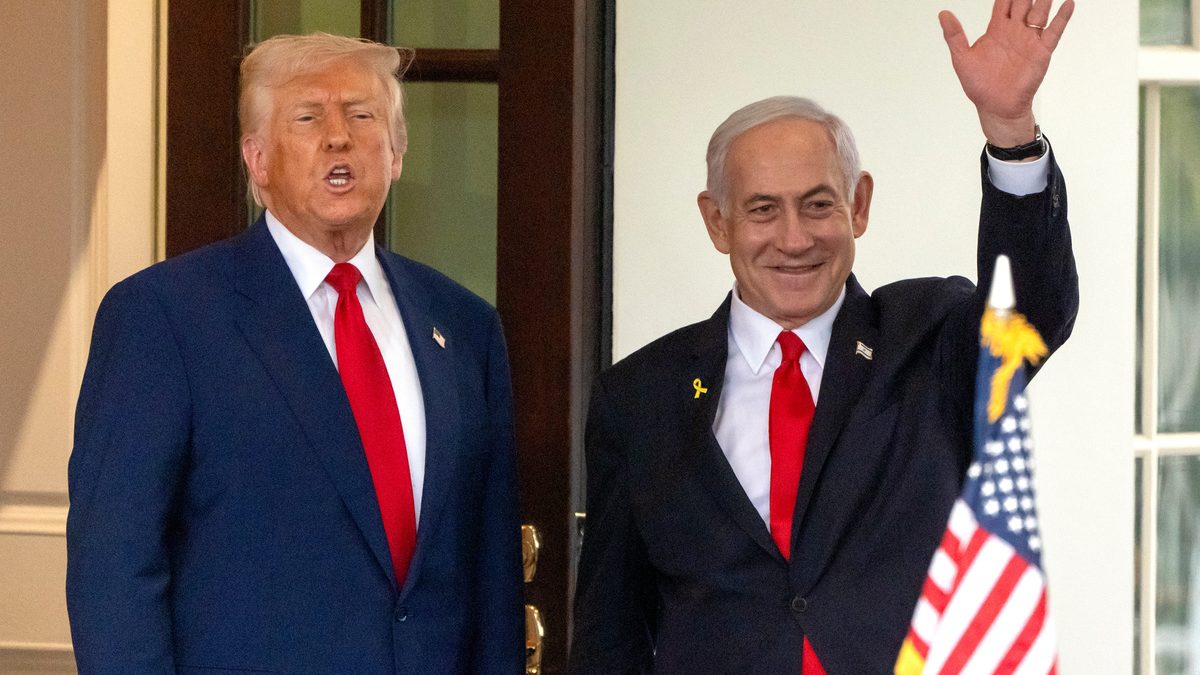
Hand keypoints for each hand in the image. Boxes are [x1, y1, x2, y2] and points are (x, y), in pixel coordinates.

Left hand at [939, 0, 1074, 146]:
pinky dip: (1062, 17)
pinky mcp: (1041, 51)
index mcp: (997, 29)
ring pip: (1040, 11)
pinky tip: (1068, 3)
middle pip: (1024, 2)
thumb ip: (954, 35)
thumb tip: (943, 13)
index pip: (1004, 2)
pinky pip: (1054, 31)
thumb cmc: (979, 85)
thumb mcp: (962, 58)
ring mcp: (1029, 39)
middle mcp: (1015, 30)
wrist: (995, 107)